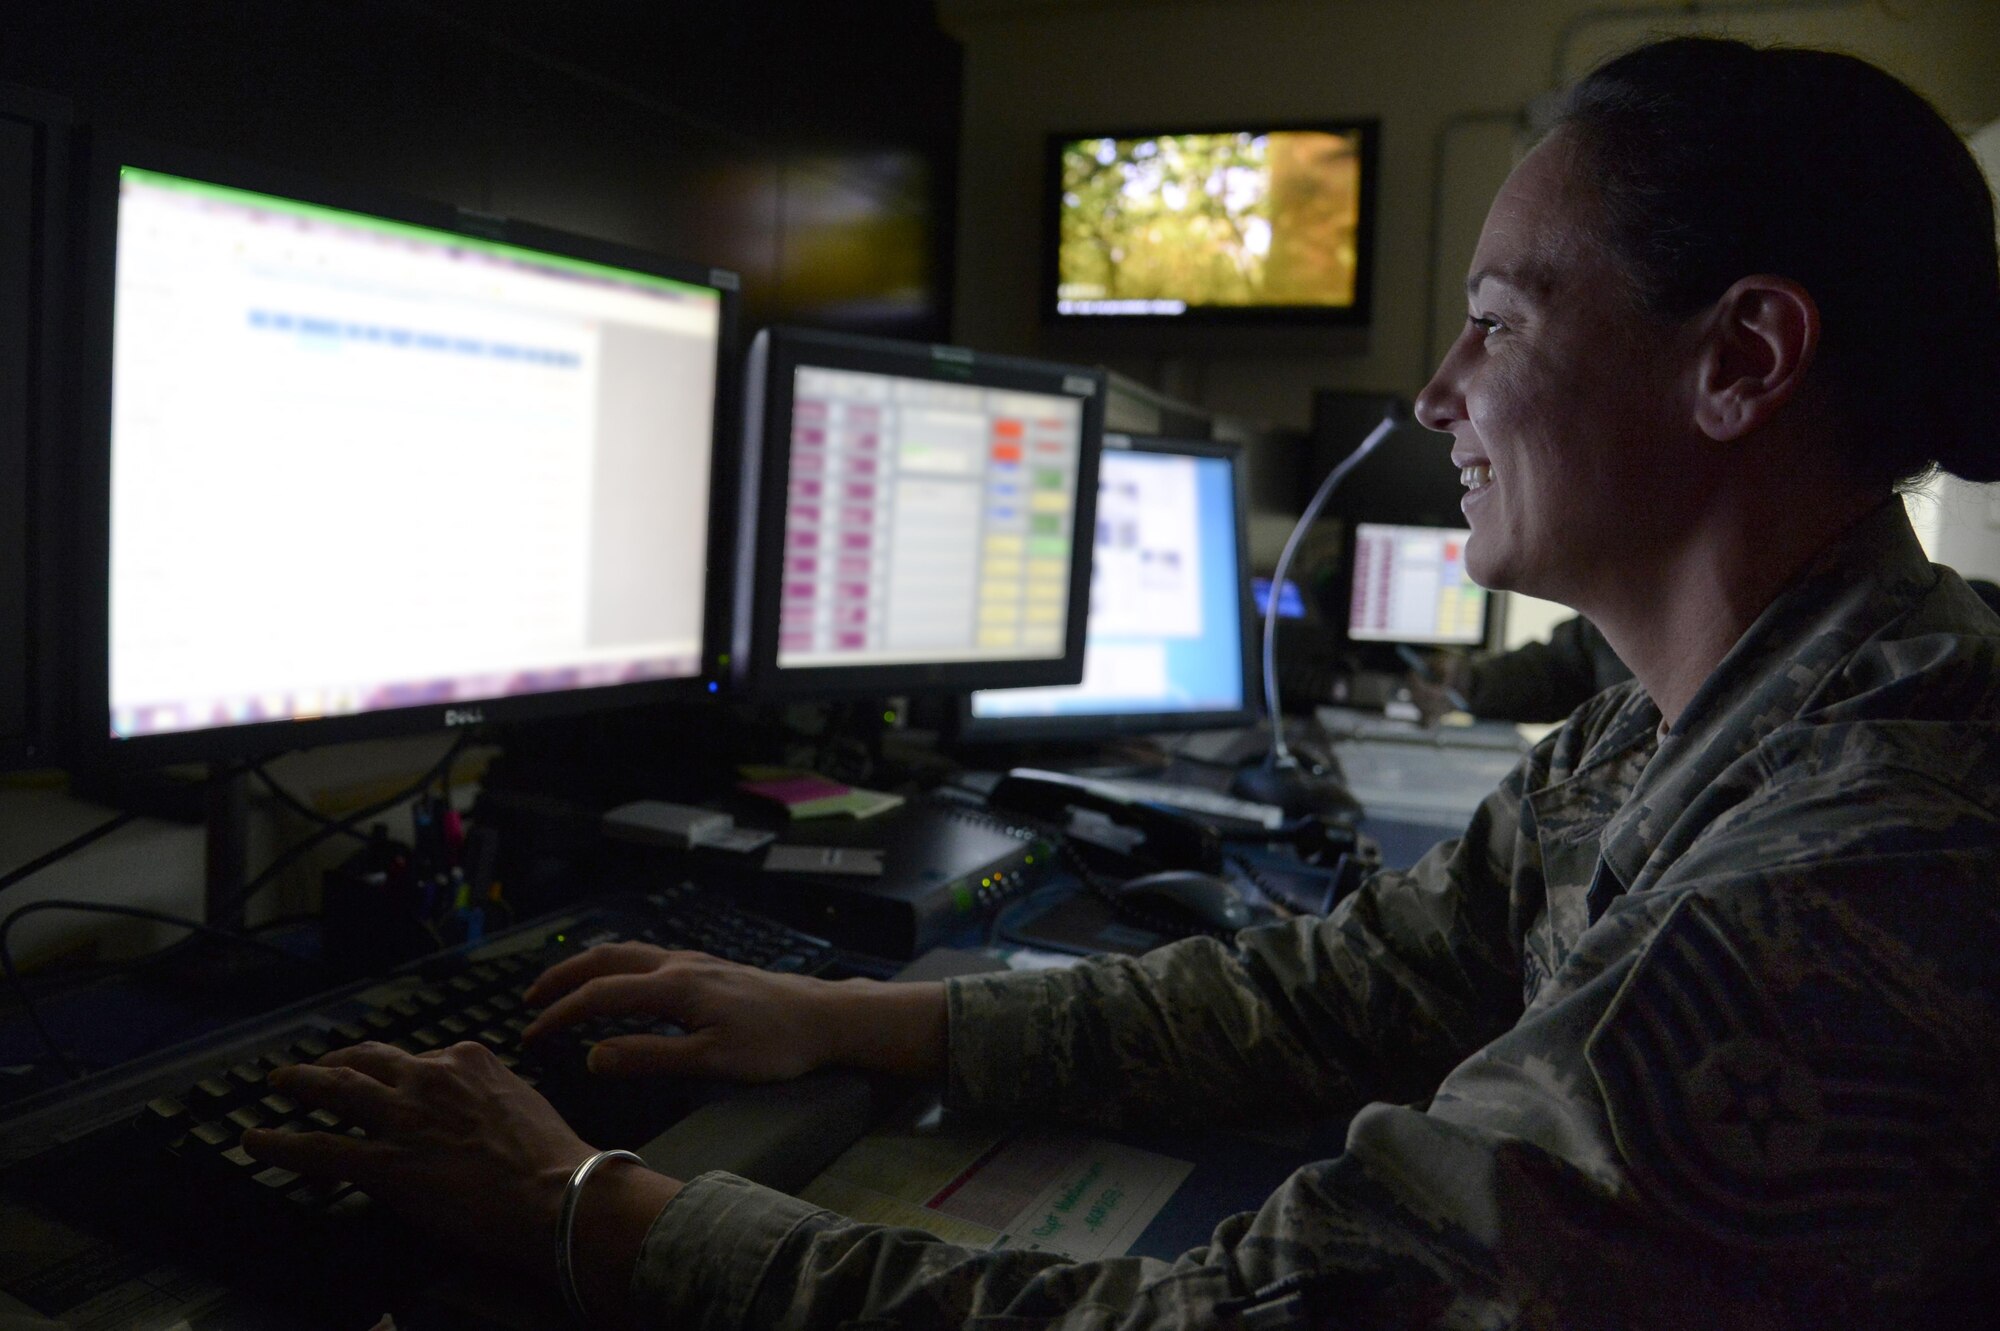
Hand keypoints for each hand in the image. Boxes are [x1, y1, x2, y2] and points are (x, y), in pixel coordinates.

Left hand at [241, 1041, 594, 1265]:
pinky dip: (281, 1144)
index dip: (393, 1073)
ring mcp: (403, 1118)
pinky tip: (256, 1141)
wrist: (556, 1193)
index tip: (382, 1081)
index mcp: (467, 1060)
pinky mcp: (384, 1163)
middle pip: (368, 1060)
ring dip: (302, 1084)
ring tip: (279, 1082)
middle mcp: (429, 1078)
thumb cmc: (552, 1157)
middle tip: (314, 1068)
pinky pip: (319, 1148)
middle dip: (336, 1061)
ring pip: (337, 1091)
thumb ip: (489, 1099)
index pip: (415, 1058)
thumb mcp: (522, 1105)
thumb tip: (478, 1113)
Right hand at [521, 942, 842, 1081]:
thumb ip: (650, 1058)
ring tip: (561, 988)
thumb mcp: (711, 1061)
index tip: (530, 1036)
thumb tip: (592, 1057)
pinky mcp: (707, 967)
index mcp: (673, 987)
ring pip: (626, 953)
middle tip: (529, 1001)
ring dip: (587, 967)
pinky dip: (615, 965)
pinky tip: (619, 983)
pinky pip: (646, 957)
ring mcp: (694, 961)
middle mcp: (678, 964)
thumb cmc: (775, 1045)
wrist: (826, 1017)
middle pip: (605, 960)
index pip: (599, 996)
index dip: (559, 1015)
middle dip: (562, 978)